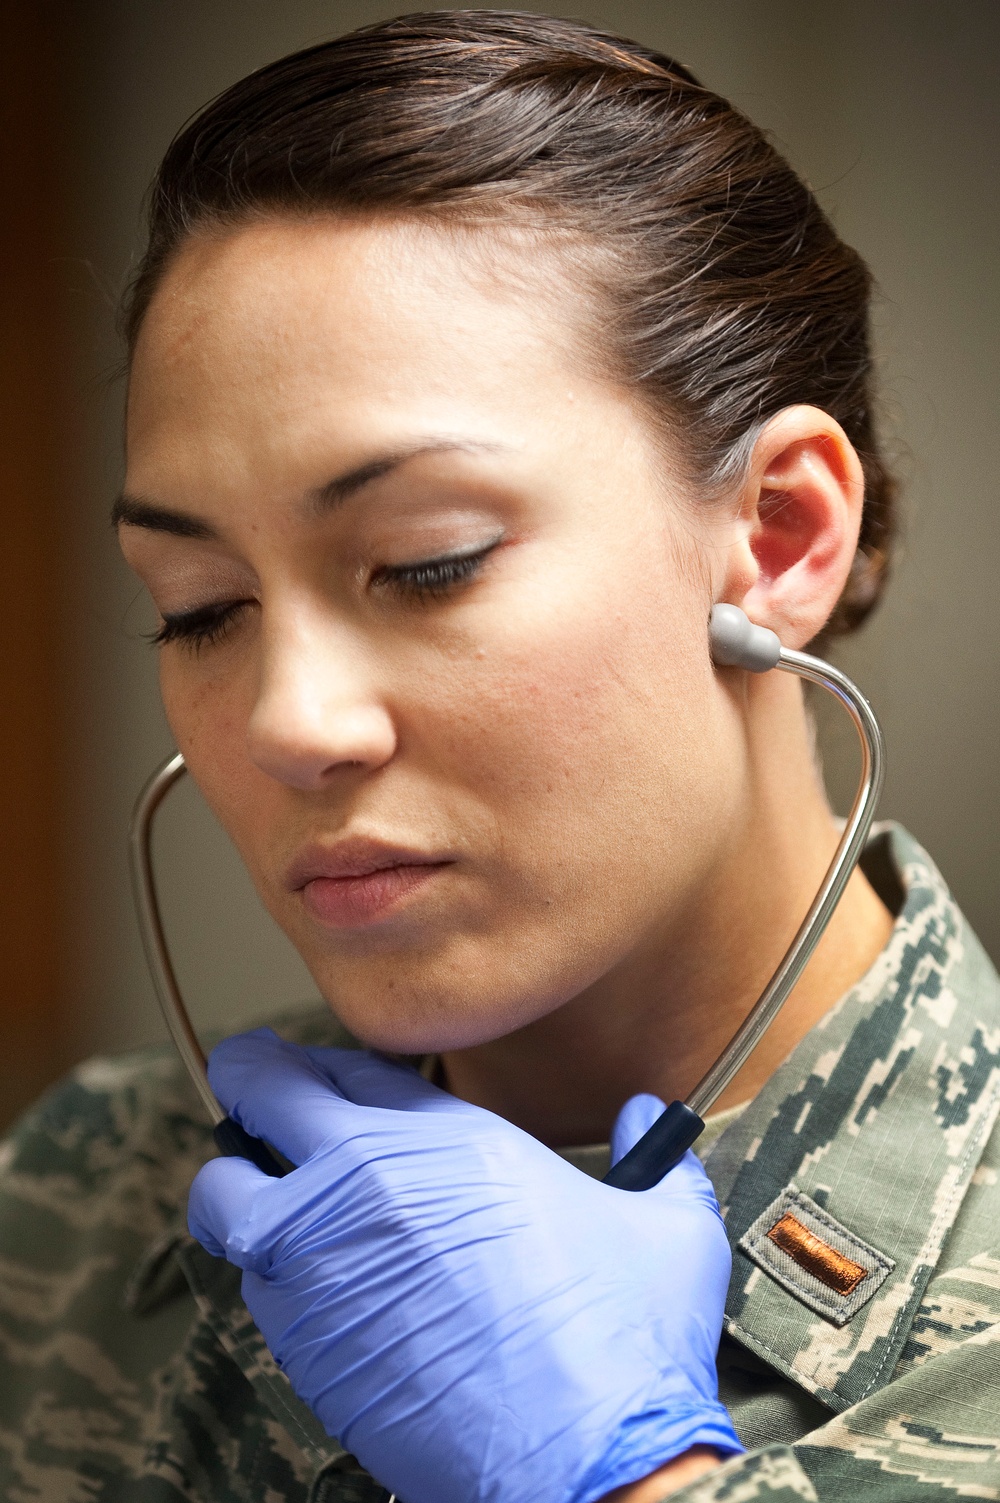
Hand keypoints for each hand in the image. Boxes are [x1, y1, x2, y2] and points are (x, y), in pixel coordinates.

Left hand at [188, 1030, 741, 1502]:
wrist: (580, 1466)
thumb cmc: (620, 1344)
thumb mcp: (665, 1227)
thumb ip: (651, 1154)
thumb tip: (643, 1117)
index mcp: (448, 1142)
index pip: (345, 1066)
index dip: (323, 1064)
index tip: (321, 1074)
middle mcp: (364, 1185)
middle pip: (259, 1095)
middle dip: (247, 1082)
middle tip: (249, 1087)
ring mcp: (318, 1263)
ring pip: (225, 1194)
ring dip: (238, 1188)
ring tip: (261, 1195)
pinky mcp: (300, 1345)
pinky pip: (249, 1281)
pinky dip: (262, 1269)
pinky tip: (307, 1284)